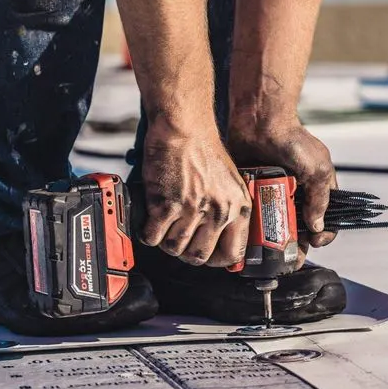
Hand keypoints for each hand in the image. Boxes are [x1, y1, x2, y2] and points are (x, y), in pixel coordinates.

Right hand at [140, 118, 252, 266]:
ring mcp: (192, 210)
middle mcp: (218, 212)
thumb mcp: (230, 182)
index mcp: (238, 207)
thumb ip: (228, 210)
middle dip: (186, 253)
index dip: (216, 260)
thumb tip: (220, 239)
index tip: (206, 257)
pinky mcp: (166, 205)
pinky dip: (148, 233)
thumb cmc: (204, 149)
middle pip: (199, 257)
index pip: (233, 254)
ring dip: (165, 241)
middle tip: (179, 239)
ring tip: (164, 226)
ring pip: (174, 249)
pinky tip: (151, 221)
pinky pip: (153, 237)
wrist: (184, 128)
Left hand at [227, 115, 337, 267]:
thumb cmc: (293, 139)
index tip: (312, 244)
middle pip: (296, 231)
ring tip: (264, 253)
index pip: (324, 223)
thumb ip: (320, 200)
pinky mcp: (253, 192)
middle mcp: (295, 196)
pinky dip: (251, 227)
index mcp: (315, 191)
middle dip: (291, 247)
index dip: (321, 237)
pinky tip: (247, 237)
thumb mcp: (317, 169)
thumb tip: (317, 228)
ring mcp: (272, 195)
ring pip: (273, 227)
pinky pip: (253, 216)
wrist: (260, 120)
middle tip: (284, 260)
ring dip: (269, 241)